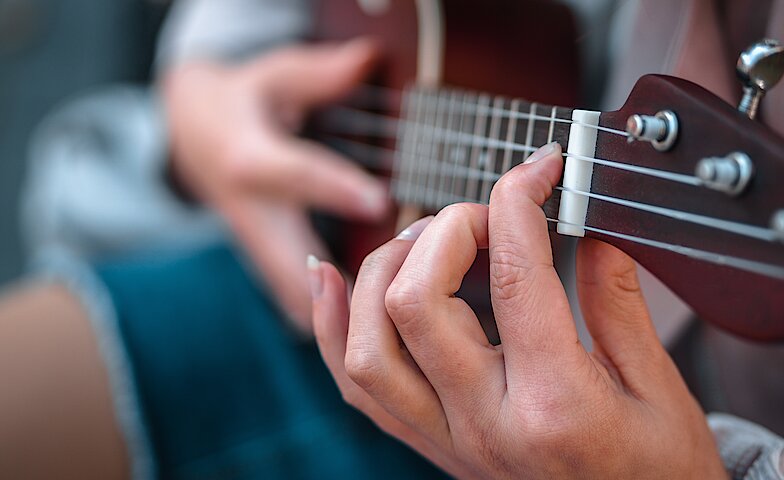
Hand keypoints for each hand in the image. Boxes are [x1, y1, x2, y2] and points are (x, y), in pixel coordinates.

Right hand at [162, 39, 386, 332]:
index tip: (380, 202)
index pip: (295, 175)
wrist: (189, 138)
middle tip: (393, 304)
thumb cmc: (239, 102)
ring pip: (292, 295)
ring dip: (337, 313)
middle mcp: (250, 213)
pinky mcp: (267, 262)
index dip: (336, 187)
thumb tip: (368, 55)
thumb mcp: (271, 75)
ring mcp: (256, 245)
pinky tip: (372, 334)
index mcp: (249, 159)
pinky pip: (296, 299)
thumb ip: (317, 72)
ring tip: (393, 329)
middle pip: (287, 264)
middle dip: (337, 287)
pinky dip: (329, 316)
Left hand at [310, 143, 725, 477]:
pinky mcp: (431, 443)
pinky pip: (358, 389)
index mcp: (555, 403)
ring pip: (369, 346)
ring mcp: (448, 437)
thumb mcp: (661, 386)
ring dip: (382, 272)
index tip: (539, 169)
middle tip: (487, 215)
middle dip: (445, 230)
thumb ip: (619, 300)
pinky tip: (330, 278)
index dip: (519, 202)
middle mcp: (485, 423)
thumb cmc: (658, 470)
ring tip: (424, 239)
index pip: (513, 277)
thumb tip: (589, 224)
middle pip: (416, 303)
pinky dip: (332, 327)